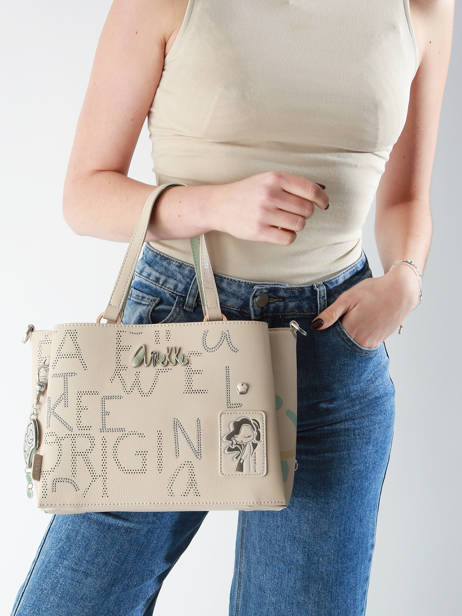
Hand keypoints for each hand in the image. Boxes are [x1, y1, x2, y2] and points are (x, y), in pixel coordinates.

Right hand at [207, 170, 329, 244]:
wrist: (219, 205)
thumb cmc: (247, 192)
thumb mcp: (267, 179)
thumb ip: (291, 185)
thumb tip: (320, 194)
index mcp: (275, 178)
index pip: (310, 190)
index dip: (322, 199)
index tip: (323, 204)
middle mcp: (270, 194)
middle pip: (306, 209)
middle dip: (305, 213)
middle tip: (295, 213)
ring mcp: (264, 214)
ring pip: (299, 224)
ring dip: (296, 225)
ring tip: (285, 221)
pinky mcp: (259, 231)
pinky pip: (288, 238)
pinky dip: (288, 236)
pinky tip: (280, 230)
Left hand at [309, 265, 420, 347]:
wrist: (401, 291)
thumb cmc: (374, 291)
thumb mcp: (348, 298)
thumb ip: (331, 313)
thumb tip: (315, 326)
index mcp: (351, 330)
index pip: (330, 341)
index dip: (324, 337)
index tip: (320, 332)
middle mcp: (361, 341)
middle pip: (340, 347)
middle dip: (334, 342)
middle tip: (334, 329)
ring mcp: (371, 343)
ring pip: (351, 348)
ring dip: (345, 342)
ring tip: (348, 325)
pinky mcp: (378, 342)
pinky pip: (362, 346)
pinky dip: (356, 341)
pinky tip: (357, 329)